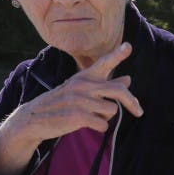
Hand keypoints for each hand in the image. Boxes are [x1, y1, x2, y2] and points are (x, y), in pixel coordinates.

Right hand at [0, 43, 143, 174]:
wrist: (34, 118)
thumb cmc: (62, 103)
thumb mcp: (81, 90)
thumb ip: (106, 85)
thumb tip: (128, 79)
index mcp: (84, 77)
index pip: (103, 64)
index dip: (117, 55)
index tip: (129, 46)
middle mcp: (83, 85)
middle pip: (119, 91)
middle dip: (132, 102)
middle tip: (139, 111)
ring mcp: (80, 100)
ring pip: (112, 110)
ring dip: (106, 117)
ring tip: (91, 116)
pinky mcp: (77, 116)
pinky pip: (103, 124)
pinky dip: (100, 127)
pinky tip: (87, 125)